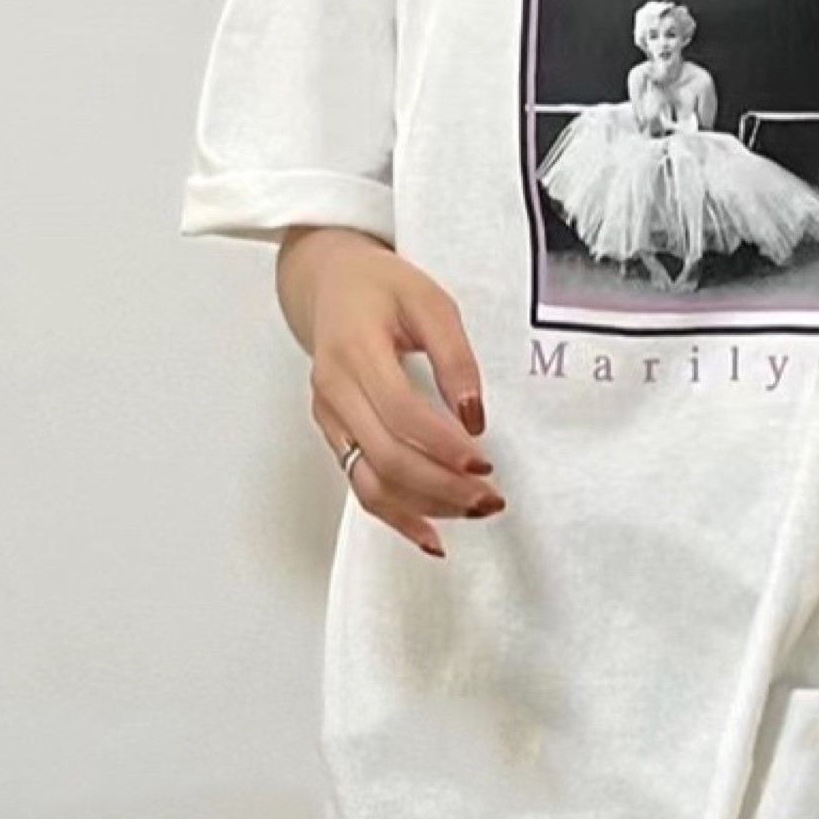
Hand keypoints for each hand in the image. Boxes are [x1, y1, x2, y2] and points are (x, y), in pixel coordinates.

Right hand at [278, 227, 503, 557]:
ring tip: (472, 512)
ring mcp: (329, 418)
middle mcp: (334, 391)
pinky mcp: (334, 435)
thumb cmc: (382, 289)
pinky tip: (430, 534)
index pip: (400, 413)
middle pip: (385, 457)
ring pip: (369, 483)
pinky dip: (397, 514)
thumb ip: (455, 356)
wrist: (330, 283)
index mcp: (355, 351)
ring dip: (423, 508)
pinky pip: (361, 484)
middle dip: (441, 487)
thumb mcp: (430, 302)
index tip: (484, 462)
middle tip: (489, 498)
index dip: (443, 445)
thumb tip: (473, 416)